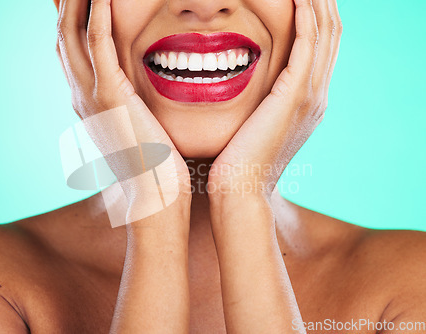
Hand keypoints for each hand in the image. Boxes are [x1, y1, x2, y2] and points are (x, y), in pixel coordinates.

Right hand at [55, 0, 190, 226]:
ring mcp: (90, 95)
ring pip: (72, 32)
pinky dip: (99, 14)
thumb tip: (140, 100)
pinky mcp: (109, 97)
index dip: (74, 17)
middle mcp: (81, 94)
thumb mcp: (137, 130)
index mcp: (88, 100)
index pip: (73, 48)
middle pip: (64, 33)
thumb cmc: (155, 168)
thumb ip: (131, 109)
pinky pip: (98, 43)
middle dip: (67, 1)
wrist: (155, 199)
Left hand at [209, 0, 341, 201]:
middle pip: (330, 34)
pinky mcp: (295, 96)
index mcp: (307, 103)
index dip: (315, 16)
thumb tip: (243, 94)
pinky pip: (308, 44)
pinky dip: (305, 16)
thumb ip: (257, 106)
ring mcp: (310, 96)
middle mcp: (316, 96)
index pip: (320, 47)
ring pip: (325, 33)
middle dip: (321, 2)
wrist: (239, 192)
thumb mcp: (252, 128)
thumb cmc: (235, 164)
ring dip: (316, 2)